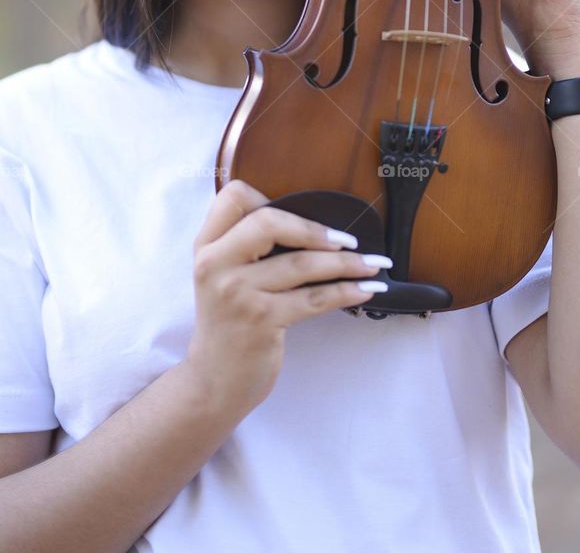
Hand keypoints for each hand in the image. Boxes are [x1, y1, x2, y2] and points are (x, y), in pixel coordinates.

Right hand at [184, 181, 390, 418]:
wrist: (213, 381)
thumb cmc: (229, 322)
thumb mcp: (221, 276)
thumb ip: (245, 245)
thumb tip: (309, 221)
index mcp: (206, 246)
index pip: (234, 197)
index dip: (268, 197)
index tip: (300, 213)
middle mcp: (216, 264)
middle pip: (269, 223)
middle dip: (316, 229)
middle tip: (349, 240)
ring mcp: (237, 293)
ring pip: (301, 264)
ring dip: (346, 263)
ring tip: (373, 264)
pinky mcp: (261, 321)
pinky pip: (314, 298)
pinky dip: (346, 291)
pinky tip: (366, 290)